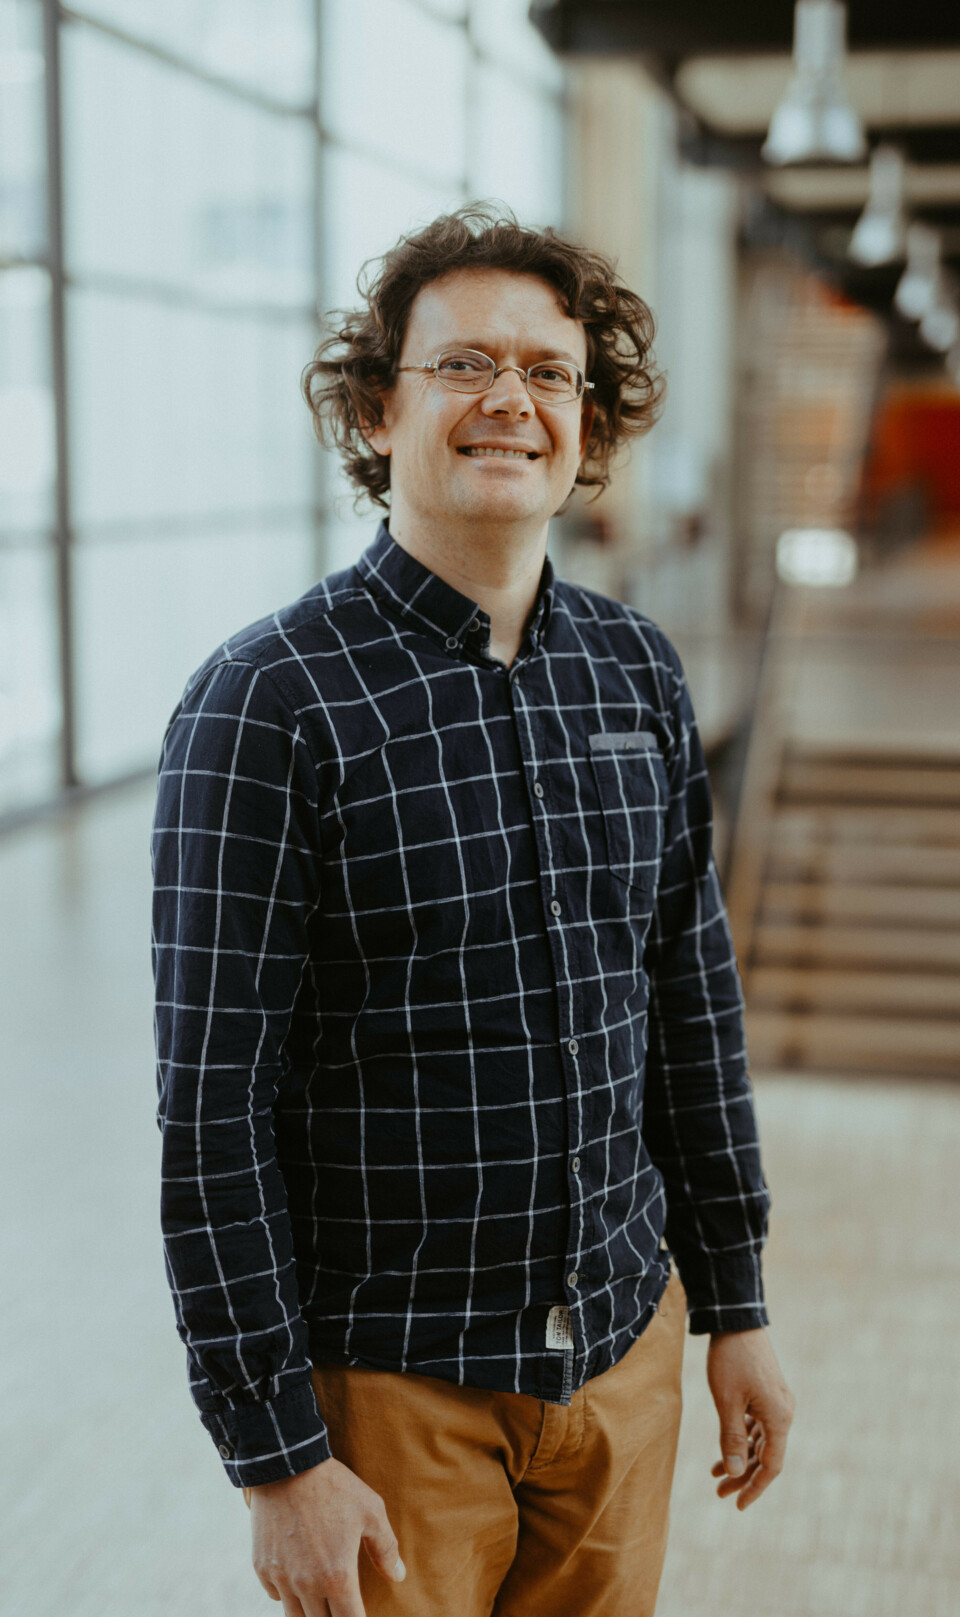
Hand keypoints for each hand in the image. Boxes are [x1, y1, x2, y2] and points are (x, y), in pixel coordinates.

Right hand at [249, 1456, 404, 1616]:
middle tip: (342, 1605)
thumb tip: (398, 1575)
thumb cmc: (334, 1487)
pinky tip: (299, 1582)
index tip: (361, 1615)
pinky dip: (288, 1596)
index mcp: (337, 1576)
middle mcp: (306, 1585)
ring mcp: (281, 1578)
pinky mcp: (262, 1567)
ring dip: (310, 1613)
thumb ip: (386, 1548)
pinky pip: (276, 1596)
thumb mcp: (370, 1511)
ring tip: (322, 1602)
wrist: (287, 1465)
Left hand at [706, 1328, 794, 1509]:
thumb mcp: (727, 1401)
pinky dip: (742, 1440)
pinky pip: (758, 1426)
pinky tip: (725, 1450)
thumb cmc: (730, 1360)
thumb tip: (736, 1473)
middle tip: (720, 1493)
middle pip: (767, 1457)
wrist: (736, 1321)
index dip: (755, 1488)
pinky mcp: (767, 1395)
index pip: (771, 1466)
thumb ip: (732, 1438)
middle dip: (744, 1477)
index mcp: (779, 1418)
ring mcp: (776, 1403)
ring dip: (741, 1459)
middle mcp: (783, 1413)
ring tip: (716, 1475)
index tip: (737, 1505)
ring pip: (761, 1442)